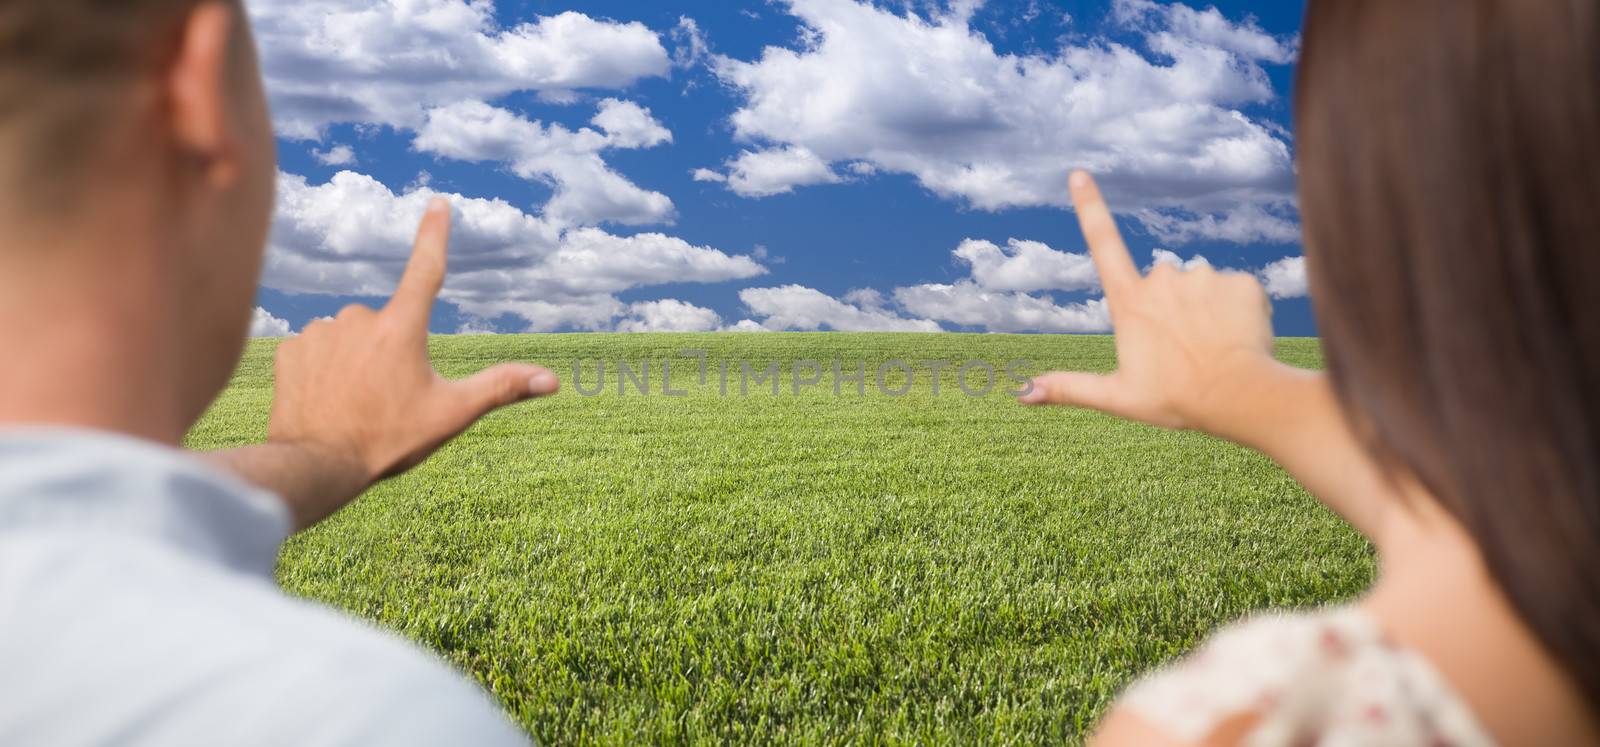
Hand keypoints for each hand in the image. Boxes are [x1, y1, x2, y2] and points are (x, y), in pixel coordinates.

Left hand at [268, 198, 559, 491]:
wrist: (314, 466)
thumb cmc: (387, 440)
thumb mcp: (451, 414)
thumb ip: (500, 388)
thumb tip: (552, 380)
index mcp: (402, 327)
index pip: (425, 268)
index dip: (434, 234)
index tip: (437, 203)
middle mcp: (360, 318)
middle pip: (387, 324)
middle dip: (390, 351)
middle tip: (387, 399)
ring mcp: (321, 331)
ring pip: (350, 337)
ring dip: (356, 360)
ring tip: (355, 404)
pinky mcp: (291, 348)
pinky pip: (316, 350)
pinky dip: (324, 369)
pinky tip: (326, 399)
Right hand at [1019, 171, 1280, 434]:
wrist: (1240, 397)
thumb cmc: (1176, 399)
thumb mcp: (1117, 397)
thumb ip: (1069, 388)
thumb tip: (1022, 395)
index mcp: (1129, 302)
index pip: (1102, 244)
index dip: (1089, 207)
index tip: (1079, 174)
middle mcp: (1162, 279)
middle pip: (1163, 282)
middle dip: (1172, 306)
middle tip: (1183, 348)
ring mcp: (1202, 278)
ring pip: (1201, 287)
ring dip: (1206, 310)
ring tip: (1212, 347)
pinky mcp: (1240, 281)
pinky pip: (1236, 291)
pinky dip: (1238, 312)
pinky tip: (1238, 338)